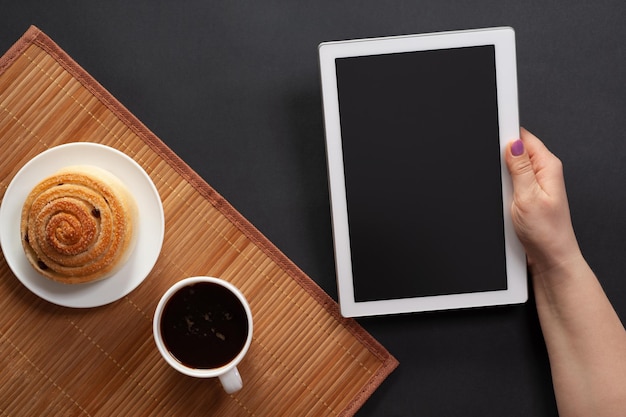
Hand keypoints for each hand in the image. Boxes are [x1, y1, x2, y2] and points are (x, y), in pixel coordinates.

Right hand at [504, 128, 581, 274]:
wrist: (549, 259)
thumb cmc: (546, 233)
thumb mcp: (528, 196)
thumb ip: (519, 168)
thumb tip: (512, 143)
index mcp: (548, 166)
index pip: (524, 138)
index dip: (506, 136)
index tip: (494, 140)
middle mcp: (543, 174)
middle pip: (514, 153)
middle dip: (500, 162)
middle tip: (501, 182)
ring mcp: (534, 186)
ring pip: (508, 171)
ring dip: (500, 181)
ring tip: (505, 197)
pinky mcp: (525, 198)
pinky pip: (508, 187)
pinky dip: (501, 193)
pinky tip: (503, 203)